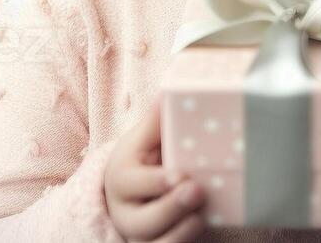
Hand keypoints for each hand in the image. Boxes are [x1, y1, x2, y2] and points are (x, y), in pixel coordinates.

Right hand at [103, 93, 209, 241]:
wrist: (133, 195)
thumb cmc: (144, 162)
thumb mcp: (144, 141)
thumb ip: (156, 123)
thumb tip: (168, 93)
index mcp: (119, 178)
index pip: (132, 183)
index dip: (156, 182)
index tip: (179, 176)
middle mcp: (123, 211)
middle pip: (141, 221)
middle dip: (171, 208)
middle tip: (197, 191)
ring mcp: (137, 235)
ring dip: (180, 232)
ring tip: (201, 216)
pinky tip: (199, 228)